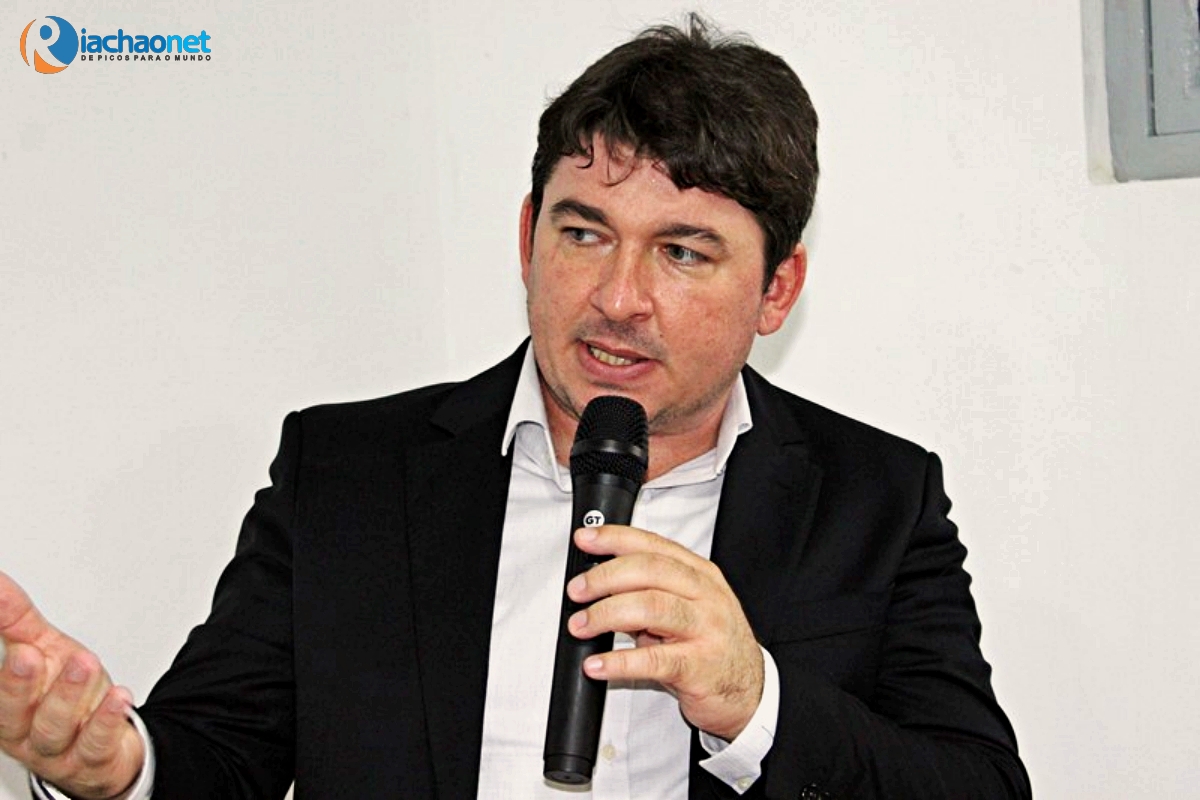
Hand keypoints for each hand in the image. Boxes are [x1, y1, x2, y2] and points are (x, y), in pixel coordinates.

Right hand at [0, 571, 143, 798]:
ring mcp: (58, 749)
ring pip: (56, 727)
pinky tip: (119, 697)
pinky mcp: (92, 760)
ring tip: (83, 663)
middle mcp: (24, 731)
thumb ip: (16, 619)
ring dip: (68, 694)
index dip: (2, 675)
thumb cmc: (66, 695)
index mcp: (7, 706)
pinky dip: (107, 719)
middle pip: (14, 713)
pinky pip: (96, 743)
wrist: (102, 746)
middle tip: (27, 655)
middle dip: (18, 684)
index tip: (14, 647)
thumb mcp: (43, 649)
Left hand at [566, 525, 763, 740]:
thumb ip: (652, 589)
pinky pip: (654, 660)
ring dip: (607, 614)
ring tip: (581, 625)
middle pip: (650, 571)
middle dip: (605, 577)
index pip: (654, 545)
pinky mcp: (699, 667)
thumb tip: (598, 580)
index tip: (585, 540)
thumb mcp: (689, 606)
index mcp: (700, 574)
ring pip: (651, 607)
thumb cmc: (712, 644)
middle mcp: (705, 596)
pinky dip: (618, 662)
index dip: (615, 539)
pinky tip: (597, 664)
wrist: (749, 690)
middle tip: (578, 591)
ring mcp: (705, 630)